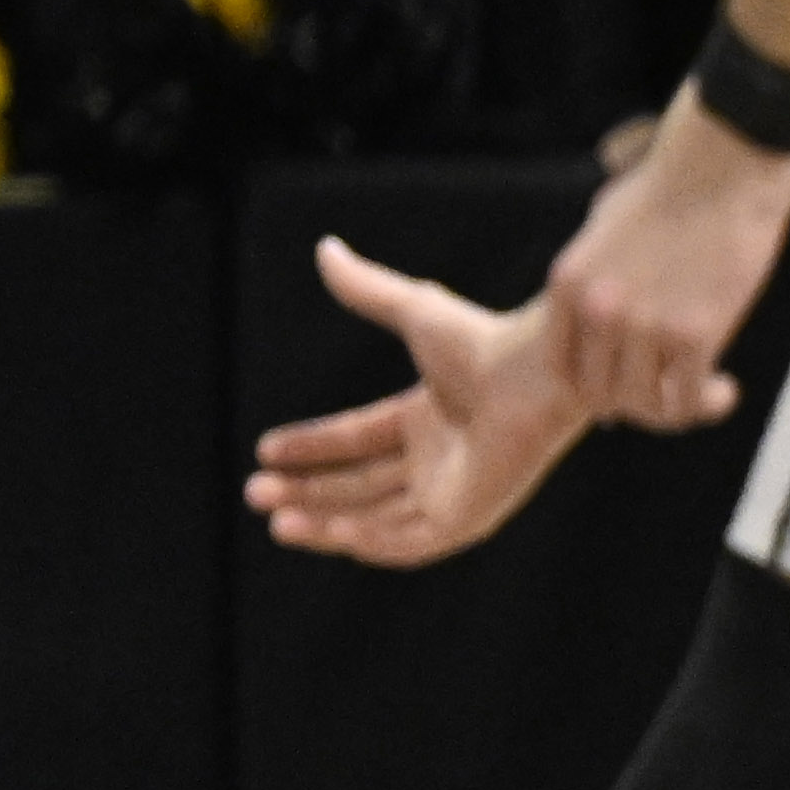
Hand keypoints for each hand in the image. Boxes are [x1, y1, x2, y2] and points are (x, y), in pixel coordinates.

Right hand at [244, 238, 586, 564]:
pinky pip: (409, 540)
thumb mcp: (412, 310)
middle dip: (304, 492)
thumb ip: (366, 288)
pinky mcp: (467, 518)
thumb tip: (325, 248)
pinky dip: (369, 540)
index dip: (309, 447)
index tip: (264, 451)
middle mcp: (437, 459)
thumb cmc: (484, 341)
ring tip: (277, 522)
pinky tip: (331, 532)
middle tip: (254, 493)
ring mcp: (452, 492)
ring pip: (375, 518)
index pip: (354, 440)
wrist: (535, 375)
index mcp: (426, 418)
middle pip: (356, 485)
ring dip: (324, 523)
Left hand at [545, 86, 789, 427]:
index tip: (619, 392)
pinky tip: (723, 391)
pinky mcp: (694, 334)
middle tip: (663, 396)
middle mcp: (597, 311)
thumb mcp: (603, 229)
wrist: (724, 164)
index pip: (563, 369)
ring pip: (645, 405)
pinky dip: (705, 403)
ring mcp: (643, 325)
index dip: (592, 389)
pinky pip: (687, 398)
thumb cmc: (671, 188)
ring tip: (699, 395)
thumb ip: (594, 277)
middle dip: (633, 403)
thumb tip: (595, 315)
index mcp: (568, 285)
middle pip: (602, 395)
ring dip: (671, 410)